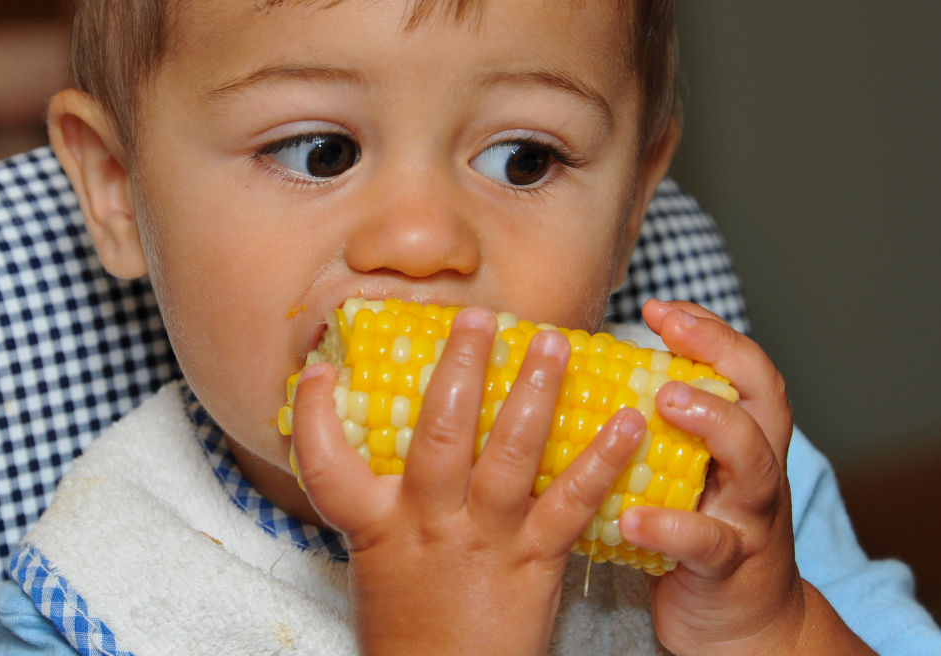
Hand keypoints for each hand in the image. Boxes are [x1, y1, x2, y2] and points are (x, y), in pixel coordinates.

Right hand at [290, 307, 646, 655]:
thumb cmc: (412, 628)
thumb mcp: (380, 561)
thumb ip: (389, 501)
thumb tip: (398, 433)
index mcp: (376, 526)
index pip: (324, 465)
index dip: (313, 413)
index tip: (321, 368)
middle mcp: (429, 523)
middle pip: (441, 433)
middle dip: (462, 367)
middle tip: (481, 316)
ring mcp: (486, 539)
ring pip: (511, 453)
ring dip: (536, 391)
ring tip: (554, 343)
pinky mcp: (536, 561)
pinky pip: (572, 502)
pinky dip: (602, 459)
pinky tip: (626, 422)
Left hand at [619, 300, 873, 655]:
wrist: (738, 625)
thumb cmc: (697, 530)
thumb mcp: (685, 469)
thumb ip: (657, 425)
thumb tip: (585, 373)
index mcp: (745, 438)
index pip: (744, 367)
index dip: (709, 330)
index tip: (660, 307)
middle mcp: (758, 469)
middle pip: (765, 398)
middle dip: (723, 354)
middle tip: (671, 334)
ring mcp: (751, 517)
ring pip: (753, 461)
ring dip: (712, 423)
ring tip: (663, 400)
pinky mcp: (731, 567)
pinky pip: (707, 541)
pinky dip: (670, 525)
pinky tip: (629, 515)